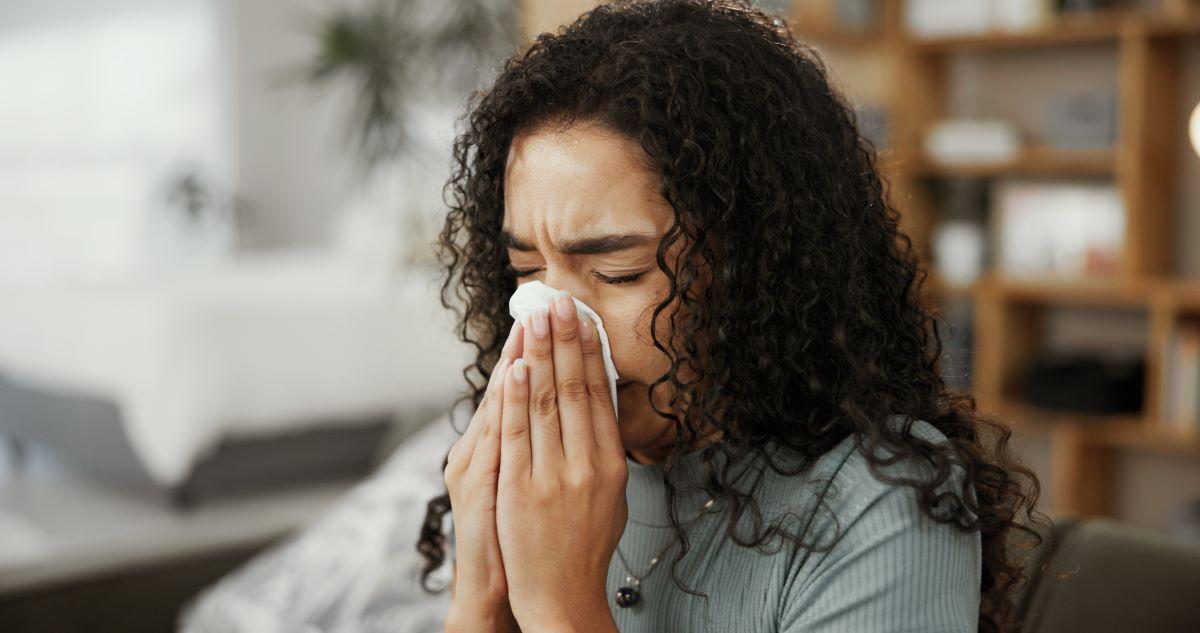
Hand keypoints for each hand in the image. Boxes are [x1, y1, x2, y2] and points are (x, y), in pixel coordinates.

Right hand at [443, 321, 524, 632]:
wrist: (508, 590)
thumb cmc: (524, 540)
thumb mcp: (525, 486)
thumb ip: (538, 447)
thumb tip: (571, 409)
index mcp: (492, 448)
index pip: (516, 388)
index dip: (536, 350)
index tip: (554, 314)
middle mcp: (479, 450)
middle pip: (507, 386)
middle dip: (530, 343)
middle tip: (545, 302)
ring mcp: (477, 466)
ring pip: (500, 402)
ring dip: (518, 359)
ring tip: (532, 322)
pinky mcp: (479, 486)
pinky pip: (496, 437)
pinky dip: (504, 403)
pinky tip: (512, 374)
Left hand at [497, 293, 627, 631]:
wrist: (561, 596)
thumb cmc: (584, 547)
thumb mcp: (610, 499)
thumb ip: (604, 455)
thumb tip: (601, 410)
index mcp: (611, 465)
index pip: (599, 397)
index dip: (590, 354)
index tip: (584, 320)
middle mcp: (586, 466)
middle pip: (575, 391)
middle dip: (566, 342)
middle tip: (559, 302)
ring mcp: (552, 477)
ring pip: (546, 404)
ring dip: (541, 356)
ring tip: (537, 319)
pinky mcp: (520, 489)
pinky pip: (517, 434)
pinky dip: (516, 398)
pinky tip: (516, 367)